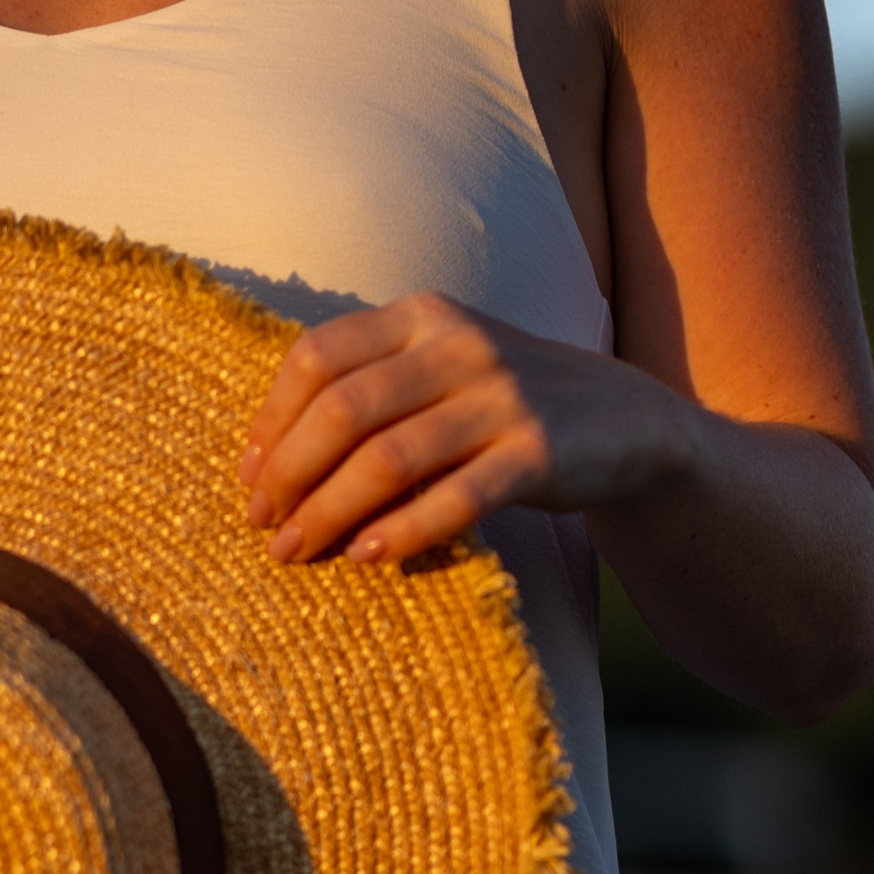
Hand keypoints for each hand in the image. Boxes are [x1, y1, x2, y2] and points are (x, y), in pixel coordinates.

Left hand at [238, 292, 697, 564]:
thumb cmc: (504, 403)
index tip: (248, 476)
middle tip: (264, 525)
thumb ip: (369, 389)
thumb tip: (268, 459)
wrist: (625, 420)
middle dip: (290, 474)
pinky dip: (403, 532)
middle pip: (343, 410)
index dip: (272, 420)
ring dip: (330, 512)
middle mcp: (459, 344)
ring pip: (388, 458)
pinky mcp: (538, 452)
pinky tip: (368, 558)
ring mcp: (502, 396)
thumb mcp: (439, 368)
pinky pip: (455, 499)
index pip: (318, 356)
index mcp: (421, 316)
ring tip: (297, 552)